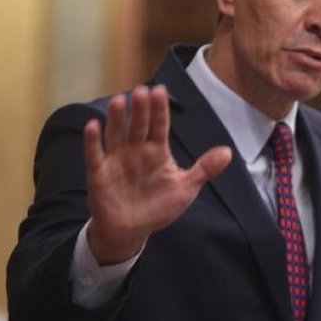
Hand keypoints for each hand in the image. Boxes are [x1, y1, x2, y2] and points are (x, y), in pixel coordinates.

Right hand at [83, 85, 232, 263]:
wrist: (132, 230)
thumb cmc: (158, 206)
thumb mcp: (185, 188)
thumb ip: (204, 169)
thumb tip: (228, 152)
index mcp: (157, 151)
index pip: (159, 126)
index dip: (159, 110)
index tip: (160, 90)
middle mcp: (136, 150)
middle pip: (138, 126)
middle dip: (140, 110)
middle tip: (141, 91)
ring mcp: (116, 160)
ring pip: (116, 135)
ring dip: (117, 119)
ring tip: (119, 100)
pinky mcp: (99, 173)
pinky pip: (95, 155)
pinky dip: (93, 142)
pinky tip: (92, 126)